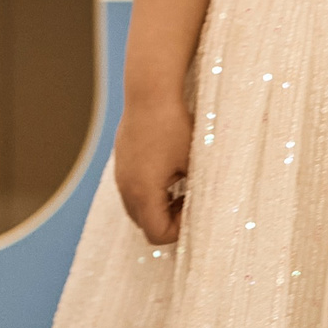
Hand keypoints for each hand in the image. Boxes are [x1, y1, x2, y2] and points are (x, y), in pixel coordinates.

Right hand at [113, 98, 190, 244]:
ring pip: (137, 208)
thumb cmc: (176, 127)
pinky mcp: (121, 161)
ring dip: (158, 207)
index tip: (196, 210)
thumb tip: (206, 214)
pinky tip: (168, 172)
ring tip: (180, 188)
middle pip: (145, 225)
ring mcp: (121, 174)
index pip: (157, 234)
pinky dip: (149, 192)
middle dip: (168, 221)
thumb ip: (197, 195)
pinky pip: (132, 190)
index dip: (180, 231)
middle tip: (190, 202)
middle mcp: (126, 187)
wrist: (150, 92)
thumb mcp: (194, 164)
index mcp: (143, 192)